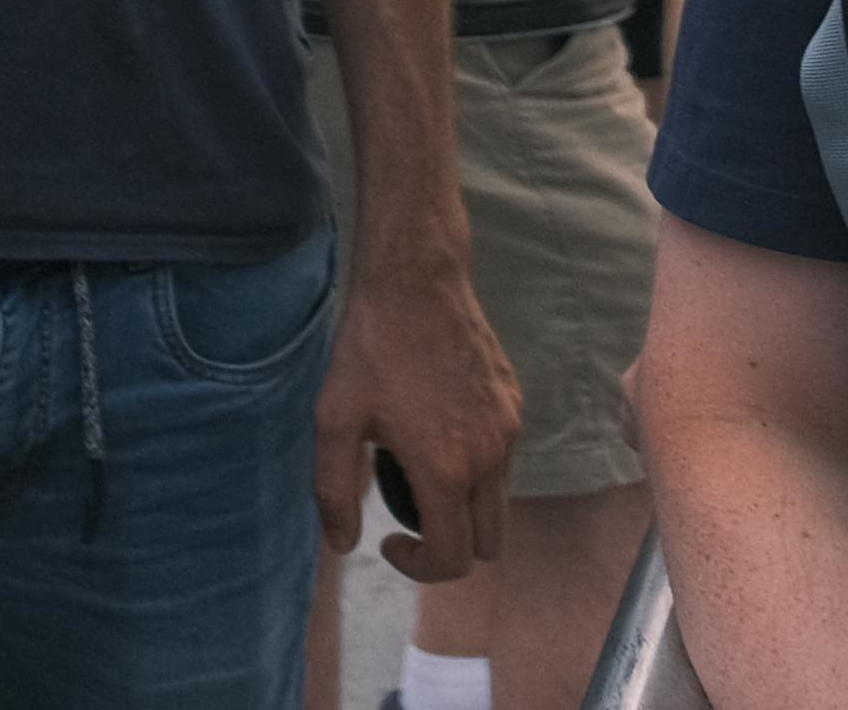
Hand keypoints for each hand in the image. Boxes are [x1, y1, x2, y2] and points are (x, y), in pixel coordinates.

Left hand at [315, 258, 524, 587]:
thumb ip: (334, 491)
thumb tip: (343, 543)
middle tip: (407, 514)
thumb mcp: (333, 420)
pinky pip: (504, 459)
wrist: (415, 280)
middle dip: (450, 545)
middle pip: (489, 543)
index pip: (454, 559)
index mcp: (446, 470)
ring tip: (417, 465)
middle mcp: (491, 456)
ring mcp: (510, 429)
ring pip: (499, 501)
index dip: (419, 567)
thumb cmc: (369, 349)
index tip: (389, 539)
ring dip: (464, 506)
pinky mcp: (515, 403)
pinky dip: (477, 467)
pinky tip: (437, 428)